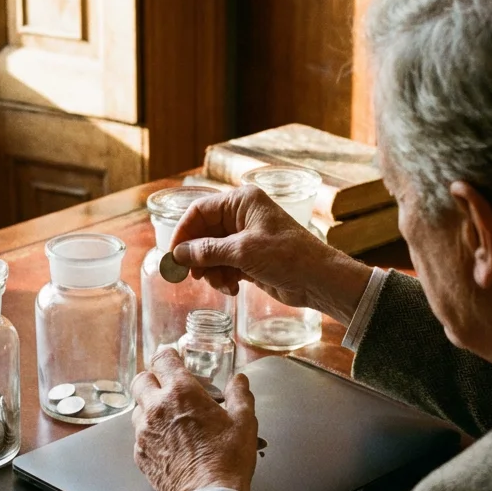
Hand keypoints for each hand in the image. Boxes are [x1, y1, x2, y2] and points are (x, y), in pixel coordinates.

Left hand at [130, 348, 257, 490]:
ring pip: (137, 408)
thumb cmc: (227, 460)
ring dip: (150, 407)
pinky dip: (151, 433)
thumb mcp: (244, 421)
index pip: (163, 359)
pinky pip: (139, 435)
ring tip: (171, 418)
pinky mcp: (140, 454)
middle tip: (169, 387)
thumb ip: (240, 394)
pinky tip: (169, 442)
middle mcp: (157, 408)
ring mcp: (144, 432)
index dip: (168, 356)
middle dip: (154, 379)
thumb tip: (240, 381)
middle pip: (141, 379)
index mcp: (181, 393)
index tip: (173, 359)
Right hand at [173, 186, 373, 322]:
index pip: (199, 210)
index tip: (173, 255)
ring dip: (211, 271)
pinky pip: (224, 265)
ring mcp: (246, 237)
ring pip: (212, 252)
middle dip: (197, 256)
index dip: (183, 232)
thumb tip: (178, 254)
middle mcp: (242, 215)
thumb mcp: (243, 252)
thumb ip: (207, 251)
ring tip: (221, 284)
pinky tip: (232, 288)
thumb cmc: (288, 256)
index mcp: (242, 201)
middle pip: (203, 233)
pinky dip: (223, 277)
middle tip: (191, 276)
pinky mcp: (250, 258)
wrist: (318, 280)